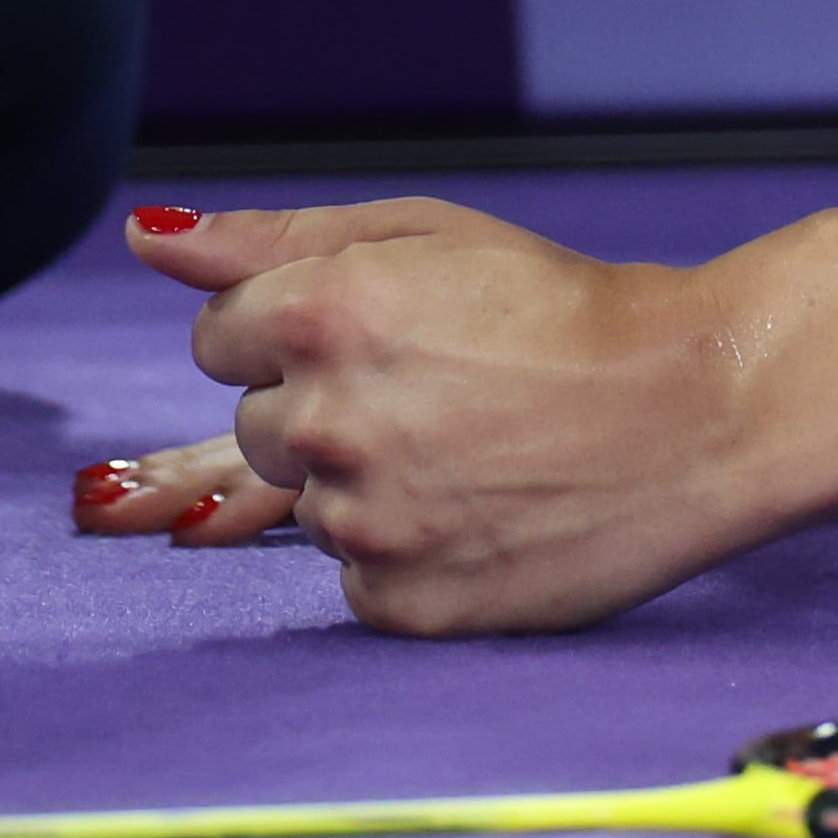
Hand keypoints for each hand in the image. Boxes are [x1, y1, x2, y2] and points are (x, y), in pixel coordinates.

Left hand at [111, 197, 767, 631]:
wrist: (695, 411)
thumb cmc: (562, 310)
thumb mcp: (425, 235)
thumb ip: (270, 239)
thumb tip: (143, 239)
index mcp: (324, 313)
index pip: (217, 336)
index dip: (294, 327)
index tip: (382, 330)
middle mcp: (328, 420)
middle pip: (253, 426)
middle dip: (323, 407)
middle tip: (440, 391)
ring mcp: (363, 521)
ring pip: (303, 506)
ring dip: (362, 481)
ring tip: (471, 450)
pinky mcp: (402, 602)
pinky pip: (352, 578)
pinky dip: (403, 551)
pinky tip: (479, 510)